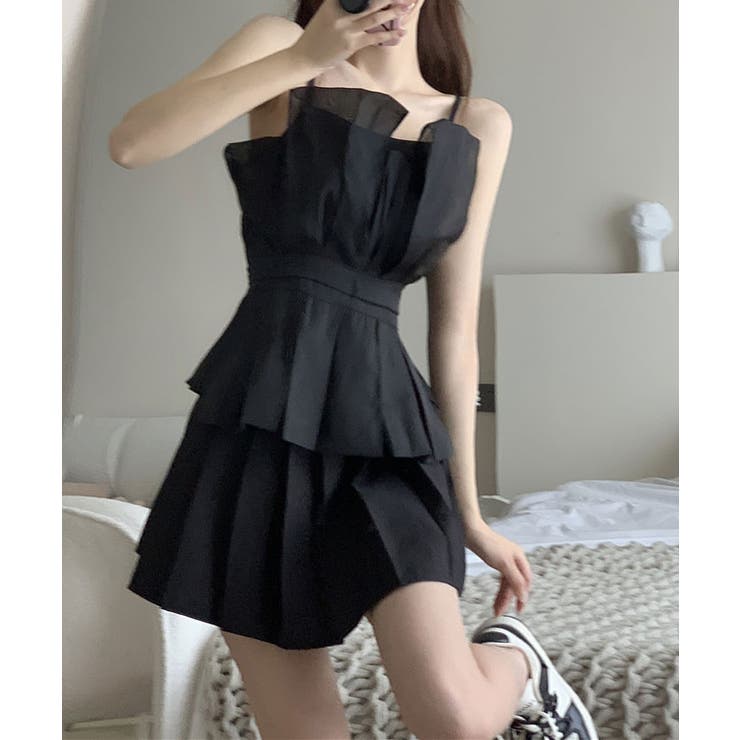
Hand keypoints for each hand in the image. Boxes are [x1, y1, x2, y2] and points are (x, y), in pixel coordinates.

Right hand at [290, 0, 413, 72]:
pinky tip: (400, 32)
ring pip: (375, 17)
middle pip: (370, 0)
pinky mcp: (351, 44)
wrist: (305, 57)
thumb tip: (361, 2)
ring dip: (393, 12)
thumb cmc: (317, 36)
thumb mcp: (326, 13)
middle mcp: (341, 12)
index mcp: (334, 1)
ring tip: (407, 7)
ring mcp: (346, 29)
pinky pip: (374, 38)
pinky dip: (389, 35)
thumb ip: (341, 5)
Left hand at [464, 520, 532, 616]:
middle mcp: (514, 559)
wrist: (469, 530)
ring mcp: (504, 560)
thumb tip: (524, 596)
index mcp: (519, 558)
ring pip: (507, 583)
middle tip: (502, 611)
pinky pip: (500, 580)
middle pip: (515, 584)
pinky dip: (498, 590)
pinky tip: (496, 597)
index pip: (526, 581)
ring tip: (496, 609)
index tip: (518, 609)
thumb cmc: (487, 542)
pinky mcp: (494, 560)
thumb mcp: (504, 563)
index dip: (523, 596)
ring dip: (503, 596)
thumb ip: (515, 580)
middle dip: (509, 599)